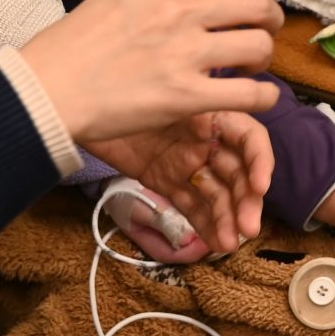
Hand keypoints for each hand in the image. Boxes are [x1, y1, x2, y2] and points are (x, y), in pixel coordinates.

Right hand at [22, 0, 282, 143]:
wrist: (45, 89)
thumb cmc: (74, 45)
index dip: (237, 0)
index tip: (231, 18)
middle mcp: (178, 9)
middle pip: (256, 4)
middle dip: (268, 20)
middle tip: (259, 36)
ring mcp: (184, 53)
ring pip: (259, 45)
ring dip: (263, 59)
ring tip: (249, 70)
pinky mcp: (186, 96)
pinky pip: (252, 94)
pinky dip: (266, 96)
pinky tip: (258, 98)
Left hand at [87, 110, 274, 257]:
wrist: (73, 106)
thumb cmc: (118, 90)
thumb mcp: (162, 93)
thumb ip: (193, 104)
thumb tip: (220, 120)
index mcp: (212, 113)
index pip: (249, 138)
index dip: (261, 161)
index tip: (260, 187)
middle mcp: (205, 140)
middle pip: (238, 173)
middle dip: (246, 200)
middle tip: (247, 229)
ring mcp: (186, 163)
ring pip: (217, 194)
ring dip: (228, 219)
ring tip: (229, 244)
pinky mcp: (166, 181)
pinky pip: (191, 205)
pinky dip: (205, 224)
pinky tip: (215, 242)